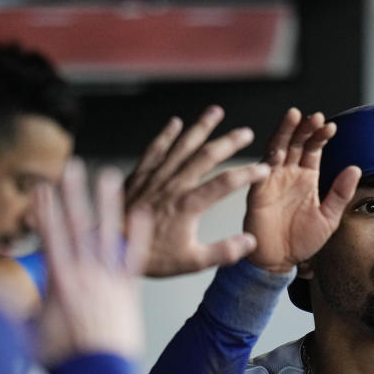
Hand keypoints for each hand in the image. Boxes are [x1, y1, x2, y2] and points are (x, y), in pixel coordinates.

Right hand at [35, 159, 149, 363]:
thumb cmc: (63, 359)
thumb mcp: (25, 332)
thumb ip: (2, 306)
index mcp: (59, 282)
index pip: (50, 238)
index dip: (45, 211)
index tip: (42, 188)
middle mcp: (86, 275)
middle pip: (78, 227)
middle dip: (73, 196)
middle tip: (71, 167)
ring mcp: (110, 281)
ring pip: (109, 235)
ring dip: (108, 204)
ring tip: (109, 176)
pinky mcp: (129, 291)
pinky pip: (135, 258)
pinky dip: (138, 237)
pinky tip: (143, 214)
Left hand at [124, 106, 268, 276]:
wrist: (109, 248)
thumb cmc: (150, 257)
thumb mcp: (191, 261)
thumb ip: (222, 251)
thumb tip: (250, 241)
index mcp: (189, 206)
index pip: (226, 183)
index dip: (248, 173)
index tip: (264, 168)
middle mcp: (174, 186)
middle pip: (207, 156)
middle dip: (229, 142)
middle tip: (246, 132)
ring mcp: (156, 177)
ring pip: (182, 146)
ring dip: (201, 128)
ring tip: (216, 112)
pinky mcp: (139, 176)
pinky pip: (155, 149)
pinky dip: (166, 135)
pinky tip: (175, 123)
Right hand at [244, 107, 360, 272]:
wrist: (279, 261)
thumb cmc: (303, 241)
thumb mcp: (329, 218)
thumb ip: (340, 193)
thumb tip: (355, 168)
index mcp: (307, 178)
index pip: (314, 149)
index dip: (320, 136)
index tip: (331, 127)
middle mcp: (289, 174)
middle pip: (296, 143)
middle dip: (304, 128)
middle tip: (314, 117)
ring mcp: (271, 180)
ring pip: (277, 149)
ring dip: (284, 133)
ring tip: (294, 116)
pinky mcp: (257, 192)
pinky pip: (260, 172)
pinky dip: (267, 160)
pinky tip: (276, 149)